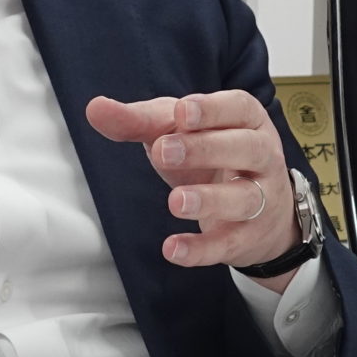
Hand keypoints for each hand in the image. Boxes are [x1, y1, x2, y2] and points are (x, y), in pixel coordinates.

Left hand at [83, 90, 300, 290]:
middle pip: (245, 147)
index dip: (212, 109)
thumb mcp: (178, 133)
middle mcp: (262, 156)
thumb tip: (94, 109)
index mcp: (246, 121)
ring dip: (209, 199)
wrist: (261, 215)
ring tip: (174, 202)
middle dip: (205, 148)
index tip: (181, 111)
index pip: (238, 107)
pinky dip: (201, 249)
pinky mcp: (249, 237)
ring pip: (245, 197)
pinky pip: (228, 243)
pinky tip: (172, 248)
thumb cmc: (212, 159)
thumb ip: (139, 121)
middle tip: (162, 152)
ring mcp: (262, 199)